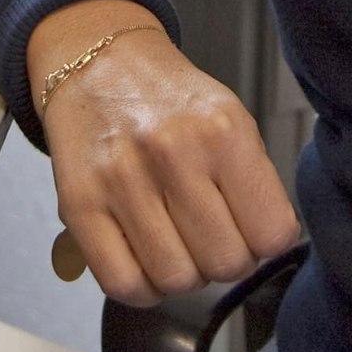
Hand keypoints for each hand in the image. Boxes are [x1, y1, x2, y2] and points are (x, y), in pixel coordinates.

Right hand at [30, 0, 301, 306]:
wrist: (101, 64)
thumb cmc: (169, 98)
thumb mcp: (230, 117)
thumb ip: (255, 180)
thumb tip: (269, 244)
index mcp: (222, 128)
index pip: (271, 232)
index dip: (267, 241)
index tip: (256, 230)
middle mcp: (173, 151)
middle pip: (225, 262)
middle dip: (227, 258)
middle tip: (214, 235)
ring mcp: (122, 180)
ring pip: (177, 280)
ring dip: (185, 273)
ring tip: (179, 241)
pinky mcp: (79, 205)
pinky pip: (123, 284)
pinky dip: (143, 287)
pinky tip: (147, 258)